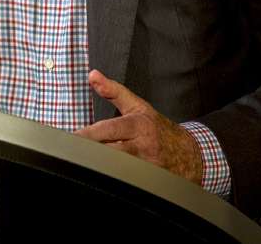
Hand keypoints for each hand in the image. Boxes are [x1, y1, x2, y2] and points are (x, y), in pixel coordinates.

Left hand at [73, 70, 203, 184]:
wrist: (190, 154)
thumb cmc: (159, 129)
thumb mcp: (138, 106)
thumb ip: (113, 91)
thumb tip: (92, 75)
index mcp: (138, 126)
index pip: (109, 130)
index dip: (88, 135)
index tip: (71, 137)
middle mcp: (142, 147)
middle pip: (110, 152)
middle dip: (89, 153)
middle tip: (71, 153)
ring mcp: (146, 168)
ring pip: (116, 170)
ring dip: (98, 167)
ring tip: (82, 165)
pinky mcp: (148, 183)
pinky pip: (125, 184)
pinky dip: (111, 182)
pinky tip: (99, 180)